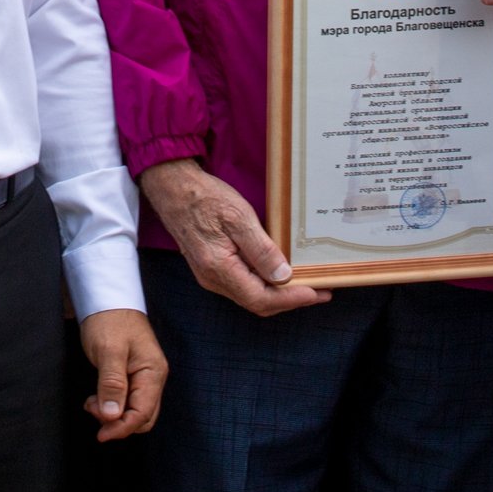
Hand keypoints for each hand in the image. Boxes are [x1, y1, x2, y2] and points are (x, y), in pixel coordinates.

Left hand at [80, 308, 168, 440]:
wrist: (108, 298)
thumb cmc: (110, 319)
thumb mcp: (109, 351)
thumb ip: (112, 384)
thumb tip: (112, 416)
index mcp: (153, 373)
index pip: (142, 413)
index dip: (122, 428)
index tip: (101, 435)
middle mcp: (153, 378)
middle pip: (142, 417)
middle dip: (118, 423)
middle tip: (93, 412)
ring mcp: (144, 377)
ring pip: (134, 410)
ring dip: (113, 415)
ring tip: (91, 403)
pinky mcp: (132, 375)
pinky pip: (127, 400)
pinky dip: (112, 405)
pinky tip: (96, 398)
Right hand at [140, 158, 328, 315]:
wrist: (173, 188)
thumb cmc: (205, 198)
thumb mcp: (239, 218)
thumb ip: (261, 250)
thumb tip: (283, 277)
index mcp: (219, 269)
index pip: (261, 298)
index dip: (291, 299)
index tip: (316, 293)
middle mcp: (213, 279)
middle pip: (257, 303)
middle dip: (290, 300)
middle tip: (319, 291)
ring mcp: (210, 276)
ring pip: (250, 296)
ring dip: (278, 294)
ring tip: (305, 284)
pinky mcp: (212, 268)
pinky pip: (242, 285)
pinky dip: (264, 285)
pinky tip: (279, 274)